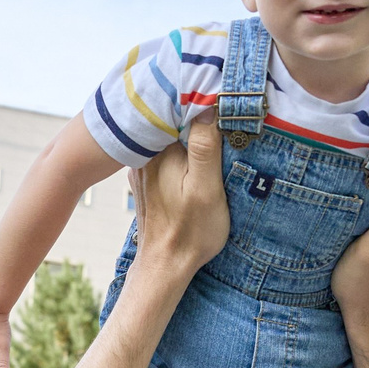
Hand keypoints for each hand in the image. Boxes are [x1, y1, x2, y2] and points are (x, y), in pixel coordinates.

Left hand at [127, 110, 229, 272]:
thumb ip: (205, 147)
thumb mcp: (206, 187)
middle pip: (172, 119)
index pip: (178, 107)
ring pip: (168, 135)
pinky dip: (179, 149)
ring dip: (188, 133)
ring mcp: (143, 167)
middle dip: (196, 115)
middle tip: (224, 117)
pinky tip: (194, 158)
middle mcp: (144, 154)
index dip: (203, 101)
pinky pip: (164, 152)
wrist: (165, 266)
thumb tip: (206, 106)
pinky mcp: (147, 179)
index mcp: (158, 150)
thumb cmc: (190, 231)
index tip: (225, 102)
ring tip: (213, 135)